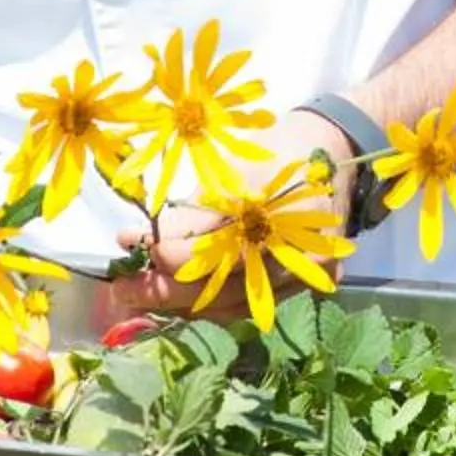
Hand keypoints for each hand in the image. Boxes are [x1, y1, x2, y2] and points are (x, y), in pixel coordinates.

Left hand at [105, 109, 355, 320]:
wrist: (333, 149)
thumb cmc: (275, 152)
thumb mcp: (228, 173)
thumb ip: (190, 215)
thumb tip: (138, 244)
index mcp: (282, 215)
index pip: (217, 253)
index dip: (169, 257)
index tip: (128, 251)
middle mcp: (299, 255)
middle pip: (223, 289)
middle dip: (165, 291)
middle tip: (122, 288)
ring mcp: (306, 276)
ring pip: (232, 306)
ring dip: (182, 305)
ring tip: (141, 295)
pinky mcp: (305, 287)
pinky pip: (249, 305)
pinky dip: (210, 305)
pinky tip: (178, 300)